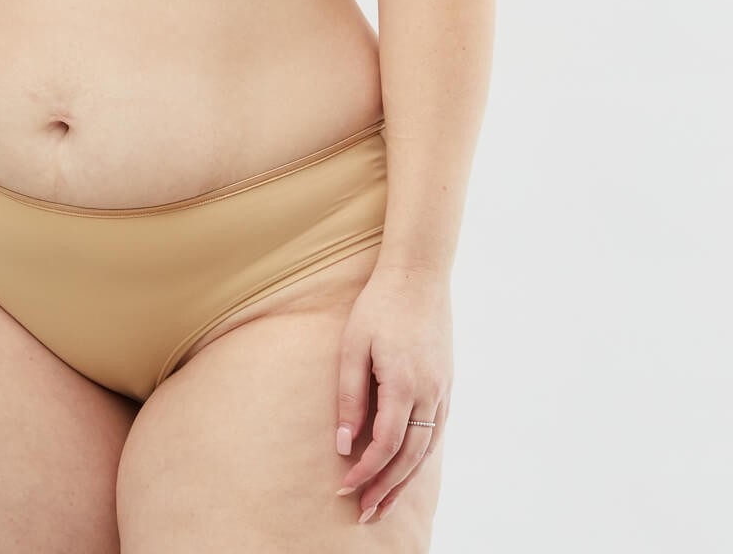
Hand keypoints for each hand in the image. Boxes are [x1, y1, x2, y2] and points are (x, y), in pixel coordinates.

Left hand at [334, 263, 452, 524]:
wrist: (418, 275)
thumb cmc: (380, 305)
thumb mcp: (353, 346)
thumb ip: (349, 396)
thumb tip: (343, 444)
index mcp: (403, 385)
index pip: (384, 446)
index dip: (364, 472)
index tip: (344, 488)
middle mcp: (429, 394)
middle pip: (408, 458)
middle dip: (386, 490)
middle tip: (364, 513)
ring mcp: (442, 391)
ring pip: (426, 451)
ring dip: (405, 481)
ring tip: (385, 504)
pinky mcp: (446, 385)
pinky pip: (436, 433)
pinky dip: (422, 458)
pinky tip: (409, 469)